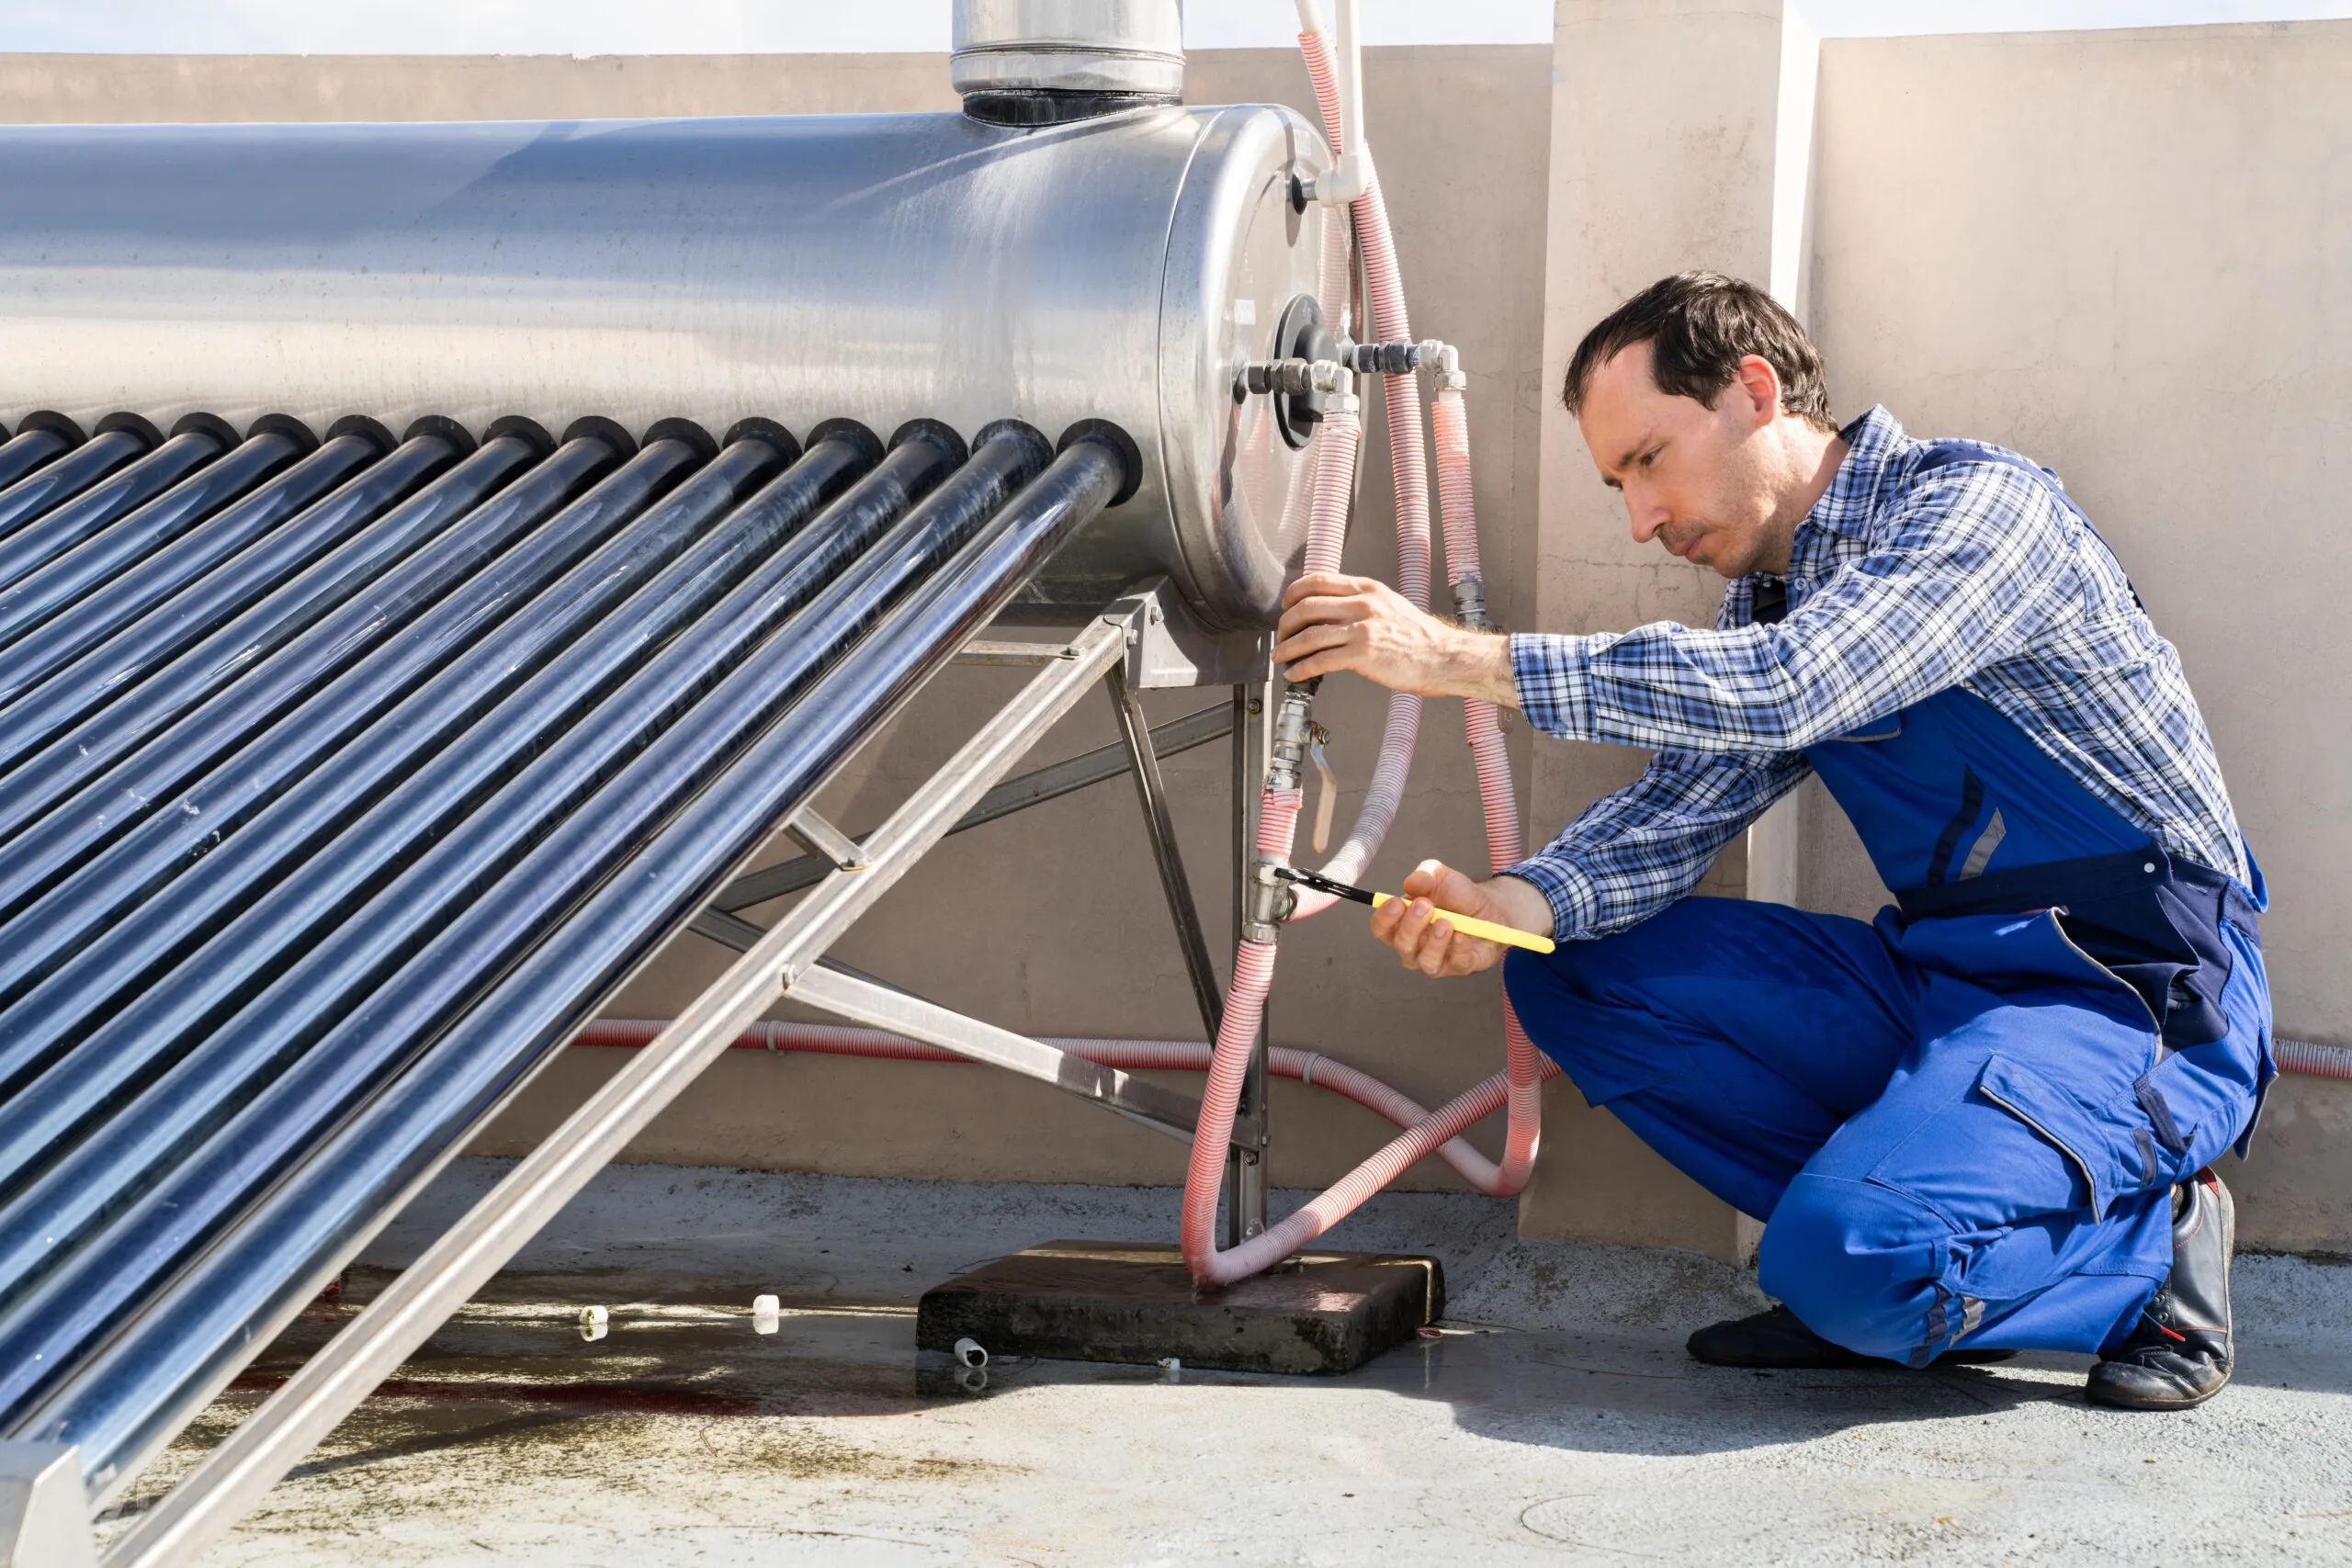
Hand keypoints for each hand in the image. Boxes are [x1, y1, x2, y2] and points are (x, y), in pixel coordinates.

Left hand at [1274, 573, 1517, 704]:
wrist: (1443, 656)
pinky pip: (1321, 660)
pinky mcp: (1363, 654)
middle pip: (1306, 607)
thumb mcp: (1389, 605)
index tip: (1286, 605)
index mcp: (1367, 589)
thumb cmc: (1420, 636)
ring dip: (1287, 648)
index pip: (1318, 580)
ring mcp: (1362, 629)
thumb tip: (1332, 610)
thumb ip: (1362, 602)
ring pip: (1309, 635)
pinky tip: (1295, 674)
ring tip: (1280, 656)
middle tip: (1281, 635)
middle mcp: (1362, 604)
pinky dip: (1302, 668)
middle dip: (1285, 623)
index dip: (1294, 593)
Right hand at [1370, 861, 1554, 977]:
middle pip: (1401, 945)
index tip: (1397, 902)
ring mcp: (1436, 959)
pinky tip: (1462, 934)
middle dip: (1411, 926)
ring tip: (1446, 922)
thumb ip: (1425, 876)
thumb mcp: (1440, 876)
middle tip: (1426, 905)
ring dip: (1434, 942)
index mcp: (1401, 925)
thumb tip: (1410, 882)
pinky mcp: (1460, 966)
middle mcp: (1413, 947)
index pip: (1380, 929)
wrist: (1491, 907)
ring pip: (1425, 962)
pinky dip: (1458, 949)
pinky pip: (1455, 964)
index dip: (1384, 918)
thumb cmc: (1457, 894)